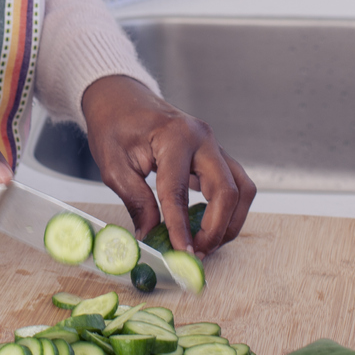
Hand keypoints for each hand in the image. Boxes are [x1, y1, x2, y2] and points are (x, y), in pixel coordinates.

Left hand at [79, 76, 255, 255]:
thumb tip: (151, 236)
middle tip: (195, 254)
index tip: (181, 254)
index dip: (181, 227)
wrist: (121, 99)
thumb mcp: (113, 165)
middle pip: (227, 190)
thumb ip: (135, 201)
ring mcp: (213, 145)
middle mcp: (203, 138)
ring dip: (230, 222)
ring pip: (241, 189)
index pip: (180, 191)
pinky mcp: (215, 155)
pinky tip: (206, 226)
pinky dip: (228, 210)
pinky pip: (235, 185)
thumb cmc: (114, 126)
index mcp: (174, 137)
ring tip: (204, 244)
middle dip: (216, 229)